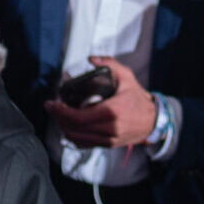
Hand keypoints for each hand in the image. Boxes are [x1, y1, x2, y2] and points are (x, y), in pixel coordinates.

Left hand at [43, 57, 158, 147]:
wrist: (153, 120)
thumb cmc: (137, 98)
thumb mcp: (126, 76)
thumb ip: (109, 64)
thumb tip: (91, 58)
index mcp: (112, 111)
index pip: (79, 117)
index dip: (61, 112)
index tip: (51, 104)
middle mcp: (110, 128)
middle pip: (74, 128)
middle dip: (58, 118)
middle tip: (51, 107)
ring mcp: (109, 139)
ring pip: (77, 138)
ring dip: (64, 127)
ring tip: (59, 115)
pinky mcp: (108, 145)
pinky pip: (85, 144)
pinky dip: (73, 136)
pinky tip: (68, 126)